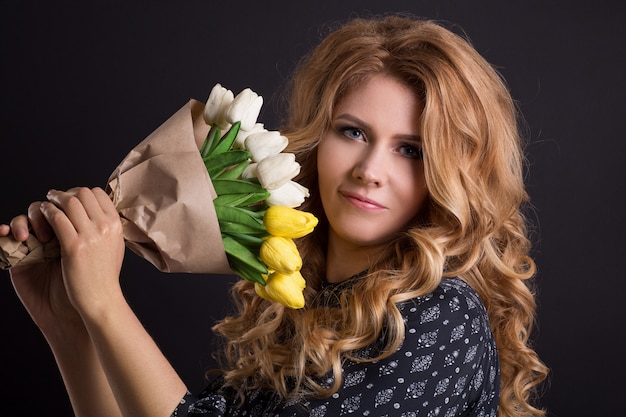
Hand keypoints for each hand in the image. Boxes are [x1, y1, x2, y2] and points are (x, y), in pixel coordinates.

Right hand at [1, 203, 81, 335]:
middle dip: (47, 210)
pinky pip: (5, 237)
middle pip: (45, 206)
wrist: (71, 314)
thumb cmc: (85, 286)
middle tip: (51, 230)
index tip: (73, 218)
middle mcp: (54, 235)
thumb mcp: (94, 254)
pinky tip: (6, 233)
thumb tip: (103, 204)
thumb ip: (94, 230)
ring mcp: (35, 244)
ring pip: (25, 218)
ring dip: (26, 220)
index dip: (67, 203)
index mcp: (73, 231)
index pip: (67, 205)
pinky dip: (4, 230)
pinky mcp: (18, 257)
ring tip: (28, 236)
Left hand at [41, 187, 125, 319]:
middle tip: (55, 198)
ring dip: (54, 200)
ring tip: (46, 205)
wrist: (101, 298)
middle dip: (66, 193)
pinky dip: (47, 213)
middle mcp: (106, 226)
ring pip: (69, 202)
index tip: (71, 199)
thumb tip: (97, 212)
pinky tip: (43, 218)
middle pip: (83, 193)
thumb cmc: (104, 275)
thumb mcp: (114, 245)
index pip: (97, 193)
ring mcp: (91, 235)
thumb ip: (107, 227)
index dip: (81, 193)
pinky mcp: (74, 246)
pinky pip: (57, 218)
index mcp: (116, 225)